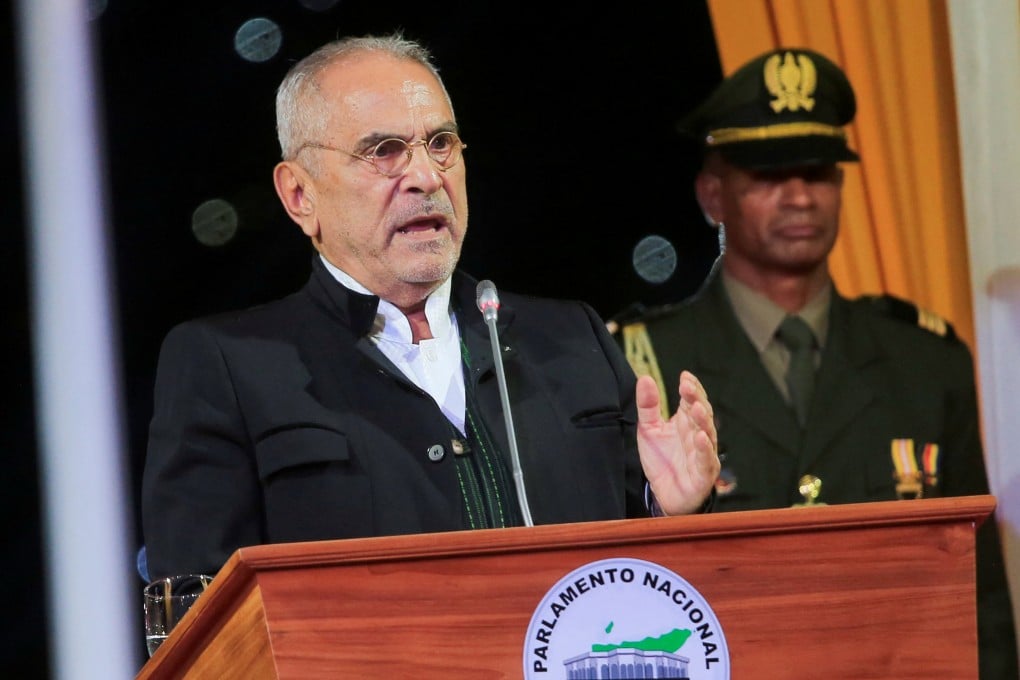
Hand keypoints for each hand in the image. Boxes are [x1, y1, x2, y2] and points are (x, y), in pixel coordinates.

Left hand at [636, 370, 719, 514]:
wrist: (663, 495)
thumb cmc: (662, 460)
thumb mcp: (648, 430)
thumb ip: (648, 406)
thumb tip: (645, 378)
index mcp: (686, 422)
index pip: (692, 400)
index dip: (691, 388)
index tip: (684, 376)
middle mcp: (698, 434)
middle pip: (701, 413)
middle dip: (696, 399)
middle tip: (687, 387)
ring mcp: (703, 454)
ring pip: (707, 433)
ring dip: (703, 420)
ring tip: (696, 407)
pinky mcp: (703, 474)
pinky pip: (706, 459)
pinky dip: (705, 448)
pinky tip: (701, 437)